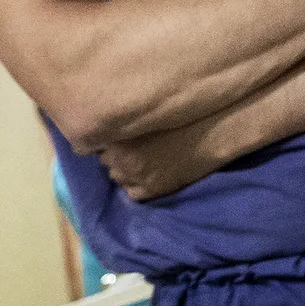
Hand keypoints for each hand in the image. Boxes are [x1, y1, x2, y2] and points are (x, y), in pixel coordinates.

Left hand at [98, 116, 237, 201]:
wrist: (213, 130)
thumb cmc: (182, 113)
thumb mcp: (145, 112)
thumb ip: (123, 120)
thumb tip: (108, 124)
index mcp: (115, 134)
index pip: (91, 143)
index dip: (104, 139)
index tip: (112, 135)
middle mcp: (120, 156)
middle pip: (104, 159)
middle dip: (114, 153)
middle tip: (132, 146)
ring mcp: (134, 175)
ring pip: (116, 175)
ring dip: (124, 169)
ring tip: (142, 159)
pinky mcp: (150, 190)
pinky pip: (132, 193)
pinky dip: (137, 185)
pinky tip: (149, 174)